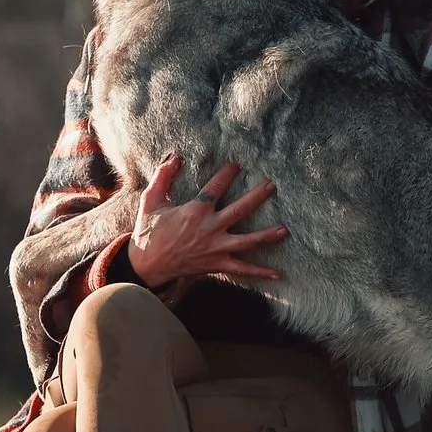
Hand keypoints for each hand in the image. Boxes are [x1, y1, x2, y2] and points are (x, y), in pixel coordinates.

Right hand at [127, 155, 289, 285]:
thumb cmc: (149, 231)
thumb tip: (175, 157)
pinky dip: (261, 272)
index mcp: (195, 211)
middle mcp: (209, 228)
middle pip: (240, 210)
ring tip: (284, 230)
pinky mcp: (217, 265)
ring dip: (267, 235)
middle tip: (271, 185)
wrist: (147, 265)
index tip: (237, 165)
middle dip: (257, 197)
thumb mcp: (150, 201)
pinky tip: (279, 274)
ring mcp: (216, 248)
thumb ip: (162, 177)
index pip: (216, 187)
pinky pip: (243, 269)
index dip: (227, 174)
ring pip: (247, 240)